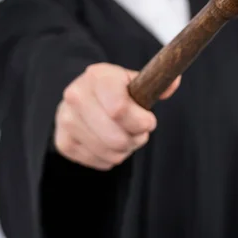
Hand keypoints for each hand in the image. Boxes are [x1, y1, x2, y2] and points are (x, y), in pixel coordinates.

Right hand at [53, 62, 179, 169]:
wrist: (84, 97)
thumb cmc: (117, 90)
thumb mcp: (134, 80)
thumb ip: (156, 82)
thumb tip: (174, 82)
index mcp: (97, 76)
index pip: (119, 109)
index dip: (140, 120)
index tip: (150, 121)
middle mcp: (76, 96)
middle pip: (116, 136)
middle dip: (136, 138)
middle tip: (140, 130)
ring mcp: (66, 120)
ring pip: (110, 152)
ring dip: (126, 149)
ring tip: (126, 134)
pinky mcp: (64, 142)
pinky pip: (101, 162)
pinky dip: (112, 157)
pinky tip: (110, 141)